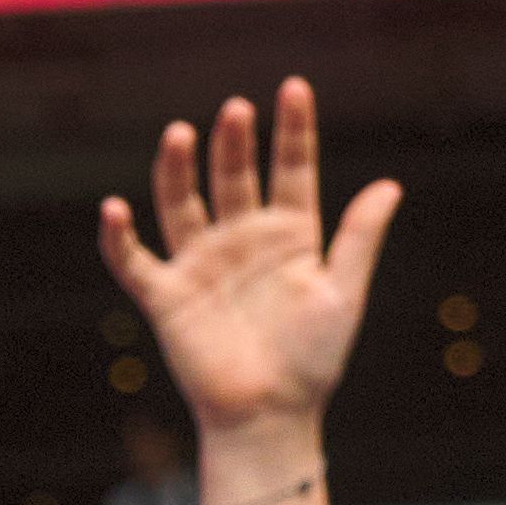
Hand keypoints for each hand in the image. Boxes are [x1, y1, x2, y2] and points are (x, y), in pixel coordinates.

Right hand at [100, 78, 400, 443]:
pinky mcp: (166, 296)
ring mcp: (201, 264)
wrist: (269, 415)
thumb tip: (390, 184)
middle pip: (234, 177)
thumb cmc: (313, 360)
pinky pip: (134, 261)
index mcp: (290, 235)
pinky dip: (120, 237)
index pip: (291, 169)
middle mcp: (242, 239)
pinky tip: (116, 208)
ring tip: (181, 132)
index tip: (294, 88)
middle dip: (234, 143)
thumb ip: (360, 239)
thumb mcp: (343, 294)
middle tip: (237, 110)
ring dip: (177, 170)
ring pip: (182, 203)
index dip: (292, 130)